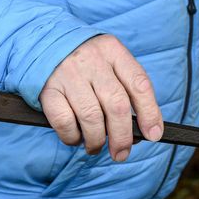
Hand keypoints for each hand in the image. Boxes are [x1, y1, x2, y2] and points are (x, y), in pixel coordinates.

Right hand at [39, 35, 162, 161]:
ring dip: (96, 140)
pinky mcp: (49, 90)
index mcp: (113, 51)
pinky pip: (64, 122)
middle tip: (121, 153)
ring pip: (91, 117)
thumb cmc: (87, 63)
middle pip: (117, 104)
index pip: (139, 83)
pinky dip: (73, 137)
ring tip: (95, 145)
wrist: (45, 45)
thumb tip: (143, 130)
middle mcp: (92, 60)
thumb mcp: (110, 63)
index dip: (149, 113)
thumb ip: (127, 90)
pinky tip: (76, 137)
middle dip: (122, 136)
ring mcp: (69, 74)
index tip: (153, 135)